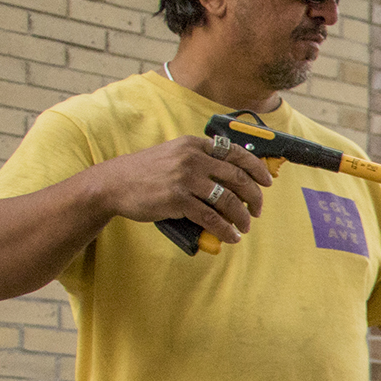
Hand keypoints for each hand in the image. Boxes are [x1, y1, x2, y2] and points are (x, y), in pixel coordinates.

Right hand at [90, 135, 274, 244]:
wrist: (113, 183)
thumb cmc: (146, 172)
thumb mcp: (173, 155)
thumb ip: (199, 161)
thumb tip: (231, 180)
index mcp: (194, 144)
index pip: (236, 152)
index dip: (257, 168)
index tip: (267, 181)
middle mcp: (192, 158)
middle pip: (238, 177)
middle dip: (254, 196)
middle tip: (257, 210)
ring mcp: (185, 178)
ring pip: (227, 200)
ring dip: (241, 217)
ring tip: (244, 227)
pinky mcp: (177, 200)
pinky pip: (211, 217)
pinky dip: (225, 229)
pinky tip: (230, 236)